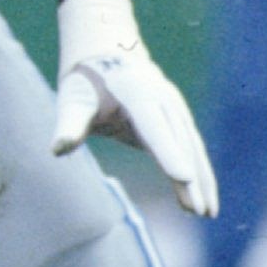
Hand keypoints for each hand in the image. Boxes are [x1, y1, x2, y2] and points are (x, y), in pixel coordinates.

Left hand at [51, 0, 218, 217]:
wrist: (107, 52)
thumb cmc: (86, 82)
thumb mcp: (73, 98)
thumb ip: (70, 123)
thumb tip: (58, 148)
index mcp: (137, 94)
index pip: (155, 128)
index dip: (169, 153)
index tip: (182, 178)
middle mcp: (162, 100)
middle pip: (180, 142)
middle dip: (192, 177)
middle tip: (199, 211)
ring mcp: (174, 108)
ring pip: (192, 147)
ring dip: (203, 179)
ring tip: (208, 214)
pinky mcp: (177, 118)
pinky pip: (191, 148)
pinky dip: (200, 172)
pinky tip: (204, 199)